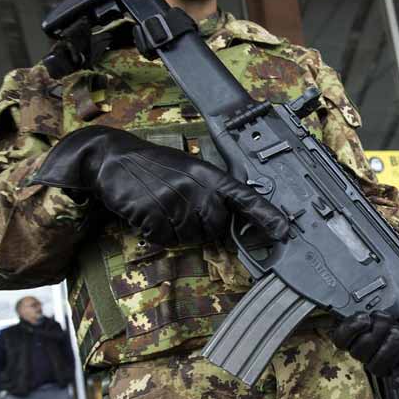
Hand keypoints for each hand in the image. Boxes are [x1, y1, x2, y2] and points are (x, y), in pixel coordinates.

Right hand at [31, 126, 289, 245]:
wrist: (112, 158)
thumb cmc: (156, 167)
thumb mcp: (189, 169)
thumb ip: (212, 191)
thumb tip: (231, 222)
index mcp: (209, 174)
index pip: (246, 197)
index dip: (267, 217)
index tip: (285, 232)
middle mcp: (197, 187)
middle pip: (216, 228)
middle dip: (202, 227)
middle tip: (180, 208)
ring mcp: (175, 200)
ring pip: (190, 238)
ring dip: (177, 232)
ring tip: (161, 206)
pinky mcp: (154, 213)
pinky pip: (166, 240)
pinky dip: (157, 233)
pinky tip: (148, 212)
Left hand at [332, 295, 398, 378]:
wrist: (369, 287)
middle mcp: (379, 353)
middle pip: (380, 367)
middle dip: (390, 350)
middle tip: (398, 330)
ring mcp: (360, 344)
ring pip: (362, 354)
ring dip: (373, 337)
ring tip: (381, 318)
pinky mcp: (343, 333)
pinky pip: (343, 339)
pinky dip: (352, 329)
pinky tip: (362, 318)